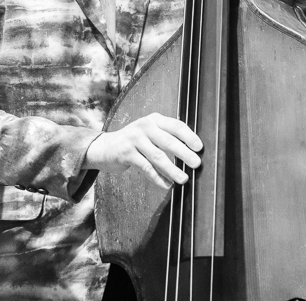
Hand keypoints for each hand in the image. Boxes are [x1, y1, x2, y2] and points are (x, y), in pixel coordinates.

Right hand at [84, 113, 202, 189]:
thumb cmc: (134, 141)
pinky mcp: (126, 153)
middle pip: (168, 141)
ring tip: (183, 179)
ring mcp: (134, 139)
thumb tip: (191, 152)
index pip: (176, 125)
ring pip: (158, 156)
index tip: (199, 147)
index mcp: (154, 120)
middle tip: (196, 164)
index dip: (189, 136)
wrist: (105, 147)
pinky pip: (146, 168)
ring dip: (172, 169)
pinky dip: (158, 178)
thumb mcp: (149, 132)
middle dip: (184, 154)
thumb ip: (166, 137)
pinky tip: (167, 185)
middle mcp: (144, 126)